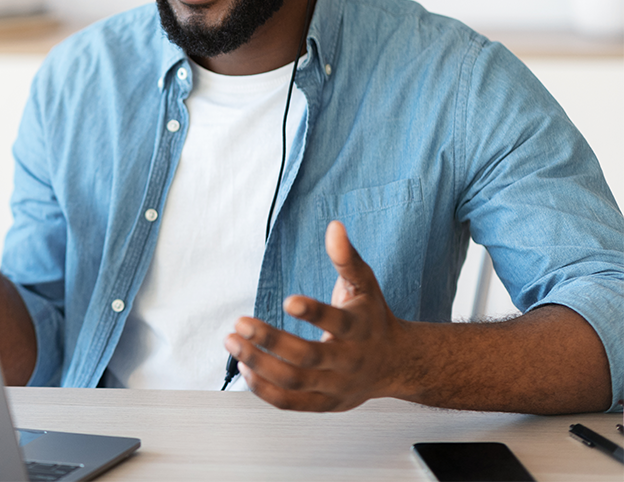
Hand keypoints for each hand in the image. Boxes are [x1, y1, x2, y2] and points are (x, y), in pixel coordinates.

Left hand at [224, 221, 405, 410]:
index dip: (314, 312)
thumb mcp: (365, 285)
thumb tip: (334, 227)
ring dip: (259, 365)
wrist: (397, 362)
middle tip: (241, 323)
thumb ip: (347, 258)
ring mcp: (337, 386)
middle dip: (271, 340)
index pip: (338, 323)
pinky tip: (245, 369)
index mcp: (361, 329)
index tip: (288, 300)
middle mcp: (350, 361)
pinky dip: (264, 390)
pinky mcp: (325, 403)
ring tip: (233, 344)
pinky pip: (291, 403)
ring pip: (295, 382)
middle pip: (309, 357)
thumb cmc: (373, 318)